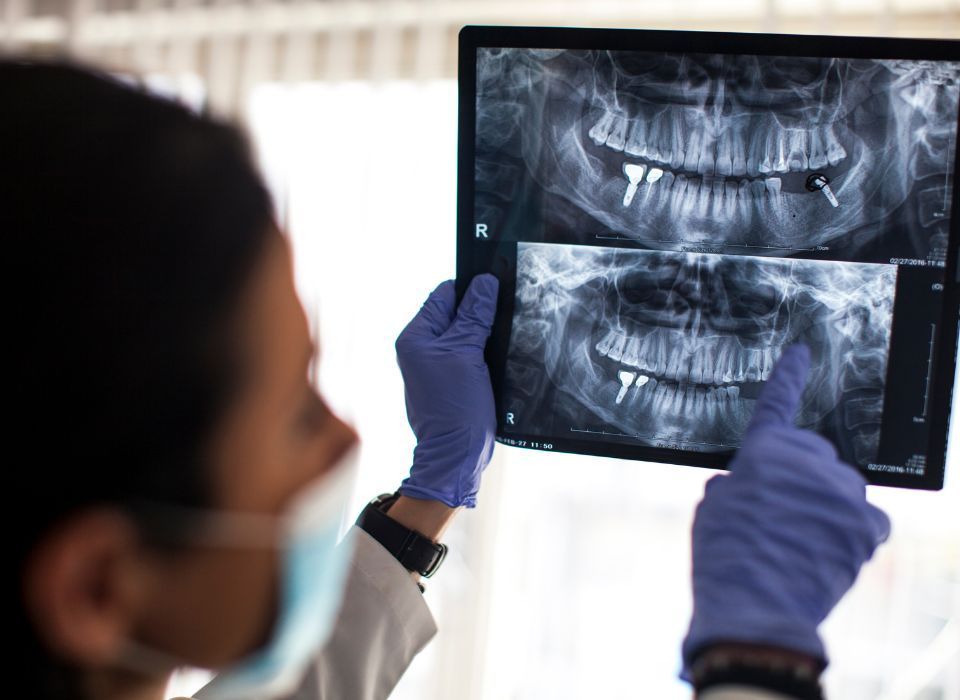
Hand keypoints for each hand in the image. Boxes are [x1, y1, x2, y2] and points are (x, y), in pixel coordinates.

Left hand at [395, 274, 498, 507]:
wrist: (456, 455)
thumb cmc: (455, 408)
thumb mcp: (467, 354)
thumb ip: (474, 316)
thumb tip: (484, 283)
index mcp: (415, 337)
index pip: (444, 295)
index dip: (470, 289)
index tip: (497, 285)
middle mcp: (421, 348)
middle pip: (456, 313)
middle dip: (479, 311)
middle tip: (504, 313)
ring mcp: (436, 365)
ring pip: (466, 333)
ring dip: (484, 333)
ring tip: (502, 336)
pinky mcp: (452, 379)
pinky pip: (470, 353)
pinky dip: (484, 351)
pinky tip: (499, 355)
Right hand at [681, 344, 890, 678]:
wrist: (756, 607)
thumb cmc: (725, 556)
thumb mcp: (714, 506)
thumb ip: (739, 480)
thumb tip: (756, 484)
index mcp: (765, 450)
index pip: (778, 403)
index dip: (788, 376)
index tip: (802, 352)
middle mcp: (810, 461)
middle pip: (814, 452)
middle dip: (799, 473)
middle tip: (777, 511)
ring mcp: (843, 493)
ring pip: (840, 486)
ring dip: (825, 502)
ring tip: (799, 540)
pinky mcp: (868, 526)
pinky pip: (867, 516)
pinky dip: (852, 529)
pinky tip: (827, 549)